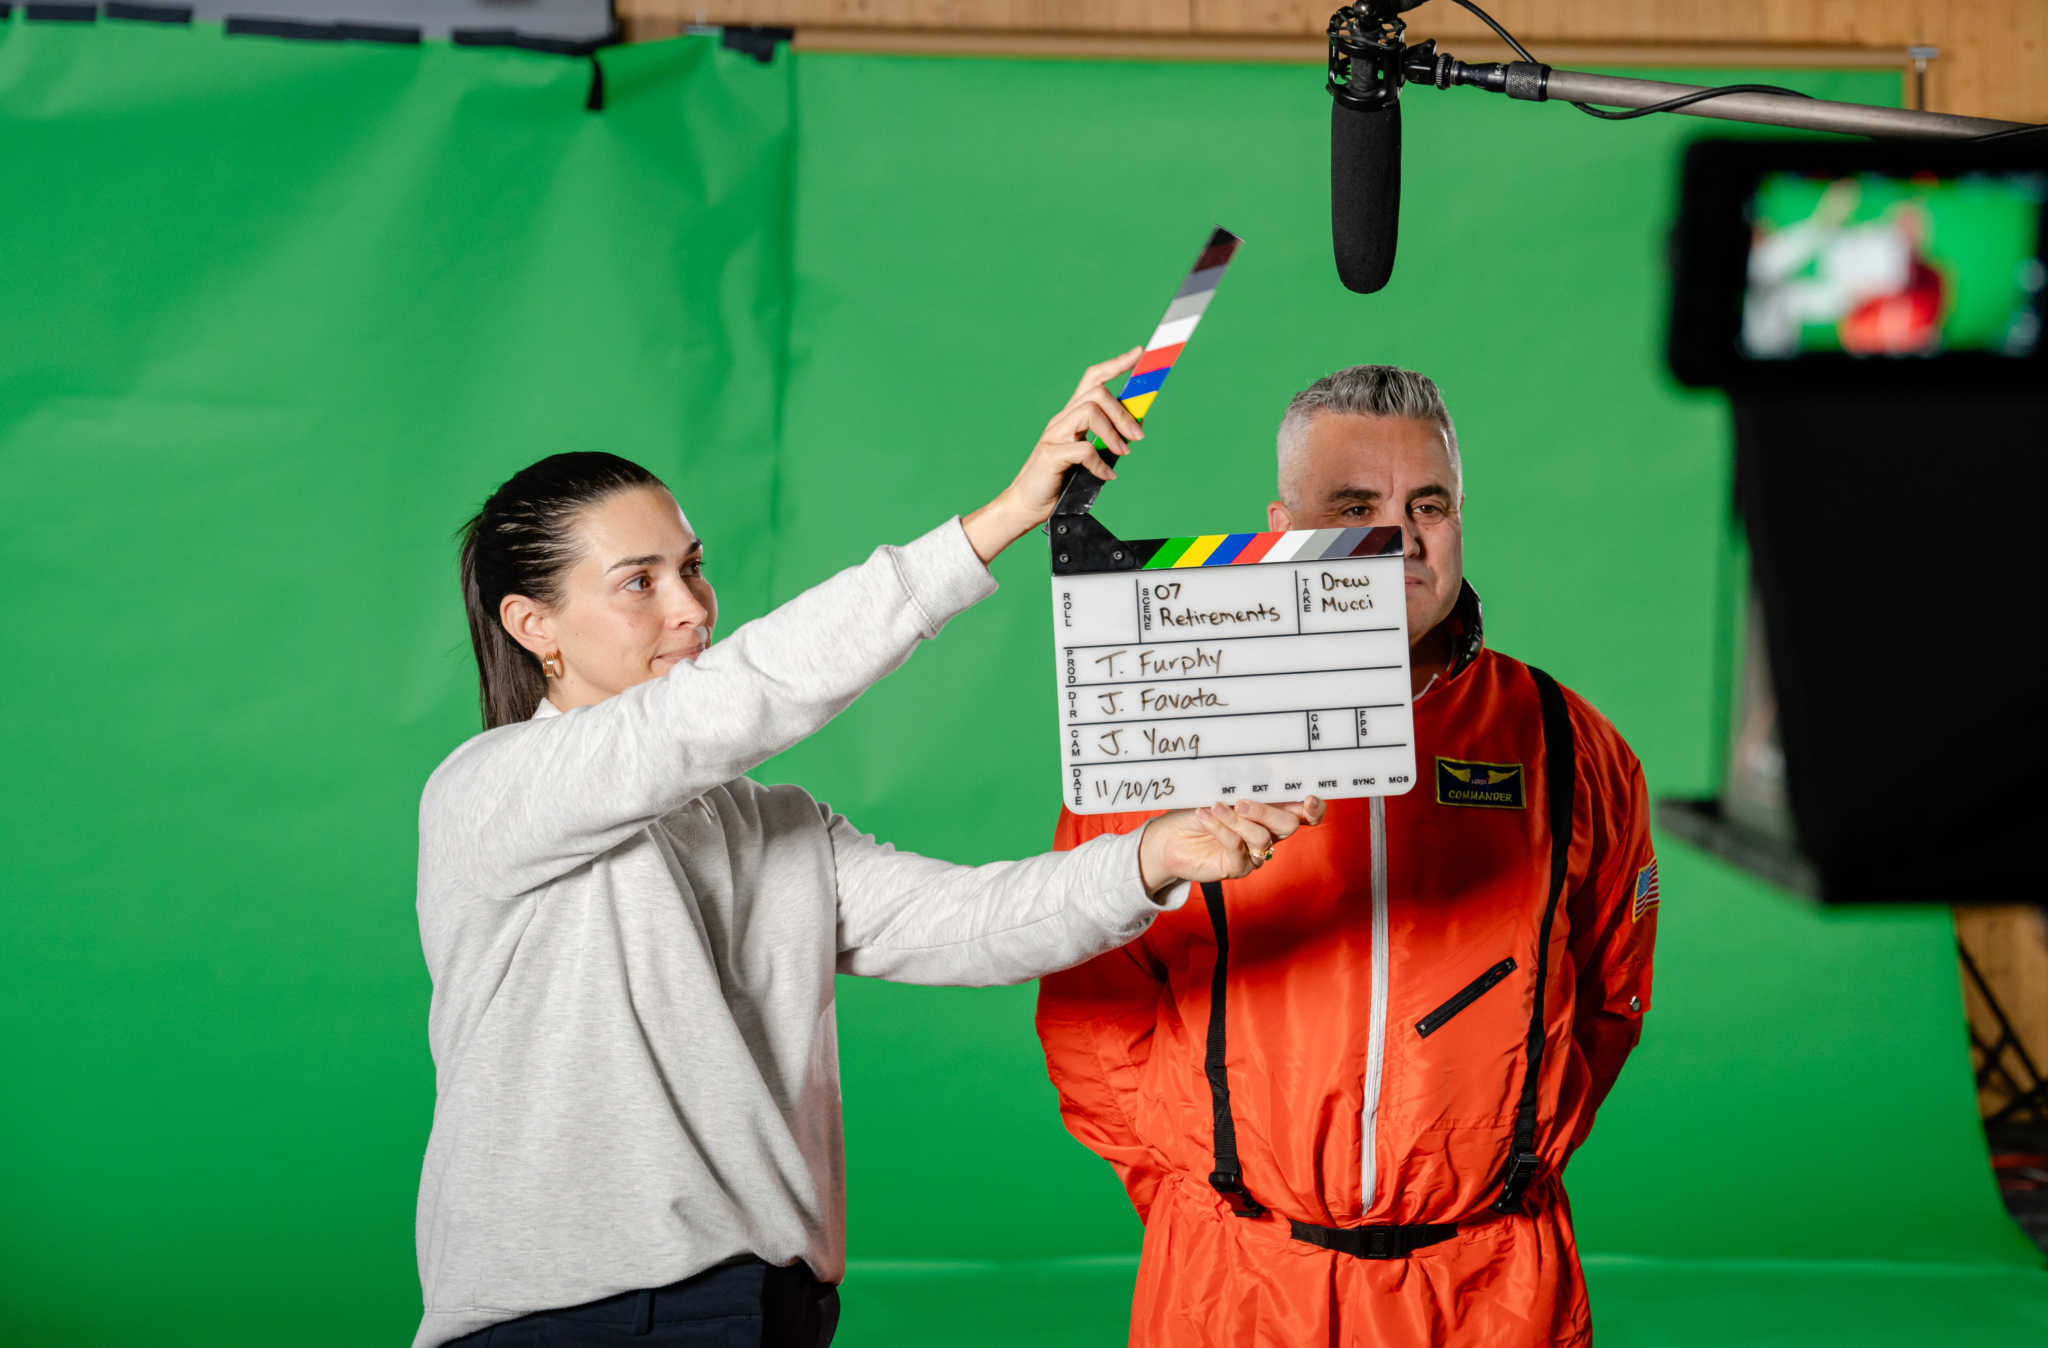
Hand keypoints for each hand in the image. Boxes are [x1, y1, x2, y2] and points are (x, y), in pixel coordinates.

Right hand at [960, 349, 1146, 563]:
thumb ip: (1104, 439)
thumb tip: (1135, 427)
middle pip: (1096, 393)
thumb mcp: (1086, 454)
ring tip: (1122, 453)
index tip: (1139, 353)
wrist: (1025, 504)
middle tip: (1138, 436)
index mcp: (1070, 415)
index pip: (1093, 378)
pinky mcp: (1049, 455)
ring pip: (1089, 412)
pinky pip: (1082, 450)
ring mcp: (1053, 435)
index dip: (1116, 364)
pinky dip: (1099, 463)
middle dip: (1123, 412)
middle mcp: (1061, 419)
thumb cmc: (1058, 479)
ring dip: (1113, 433)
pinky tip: (1106, 475)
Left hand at [1136, 797, 1327, 895]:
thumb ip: (1241, 785)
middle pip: (1289, 825)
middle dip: (1267, 812)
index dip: (1314, 809)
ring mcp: (1253, 853)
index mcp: (1271, 812)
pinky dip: (1221, 830)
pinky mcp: (1235, 868)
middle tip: (1242, 803)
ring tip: (1215, 808)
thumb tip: (1258, 769)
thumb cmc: (1196, 809)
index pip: (1305, 814)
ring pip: (1262, 839)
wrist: (1167, 836)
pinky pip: (1237, 849)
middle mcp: (1267, 834)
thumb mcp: (1219, 791)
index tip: (1309, 799)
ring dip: (1237, 821)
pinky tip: (1206, 816)